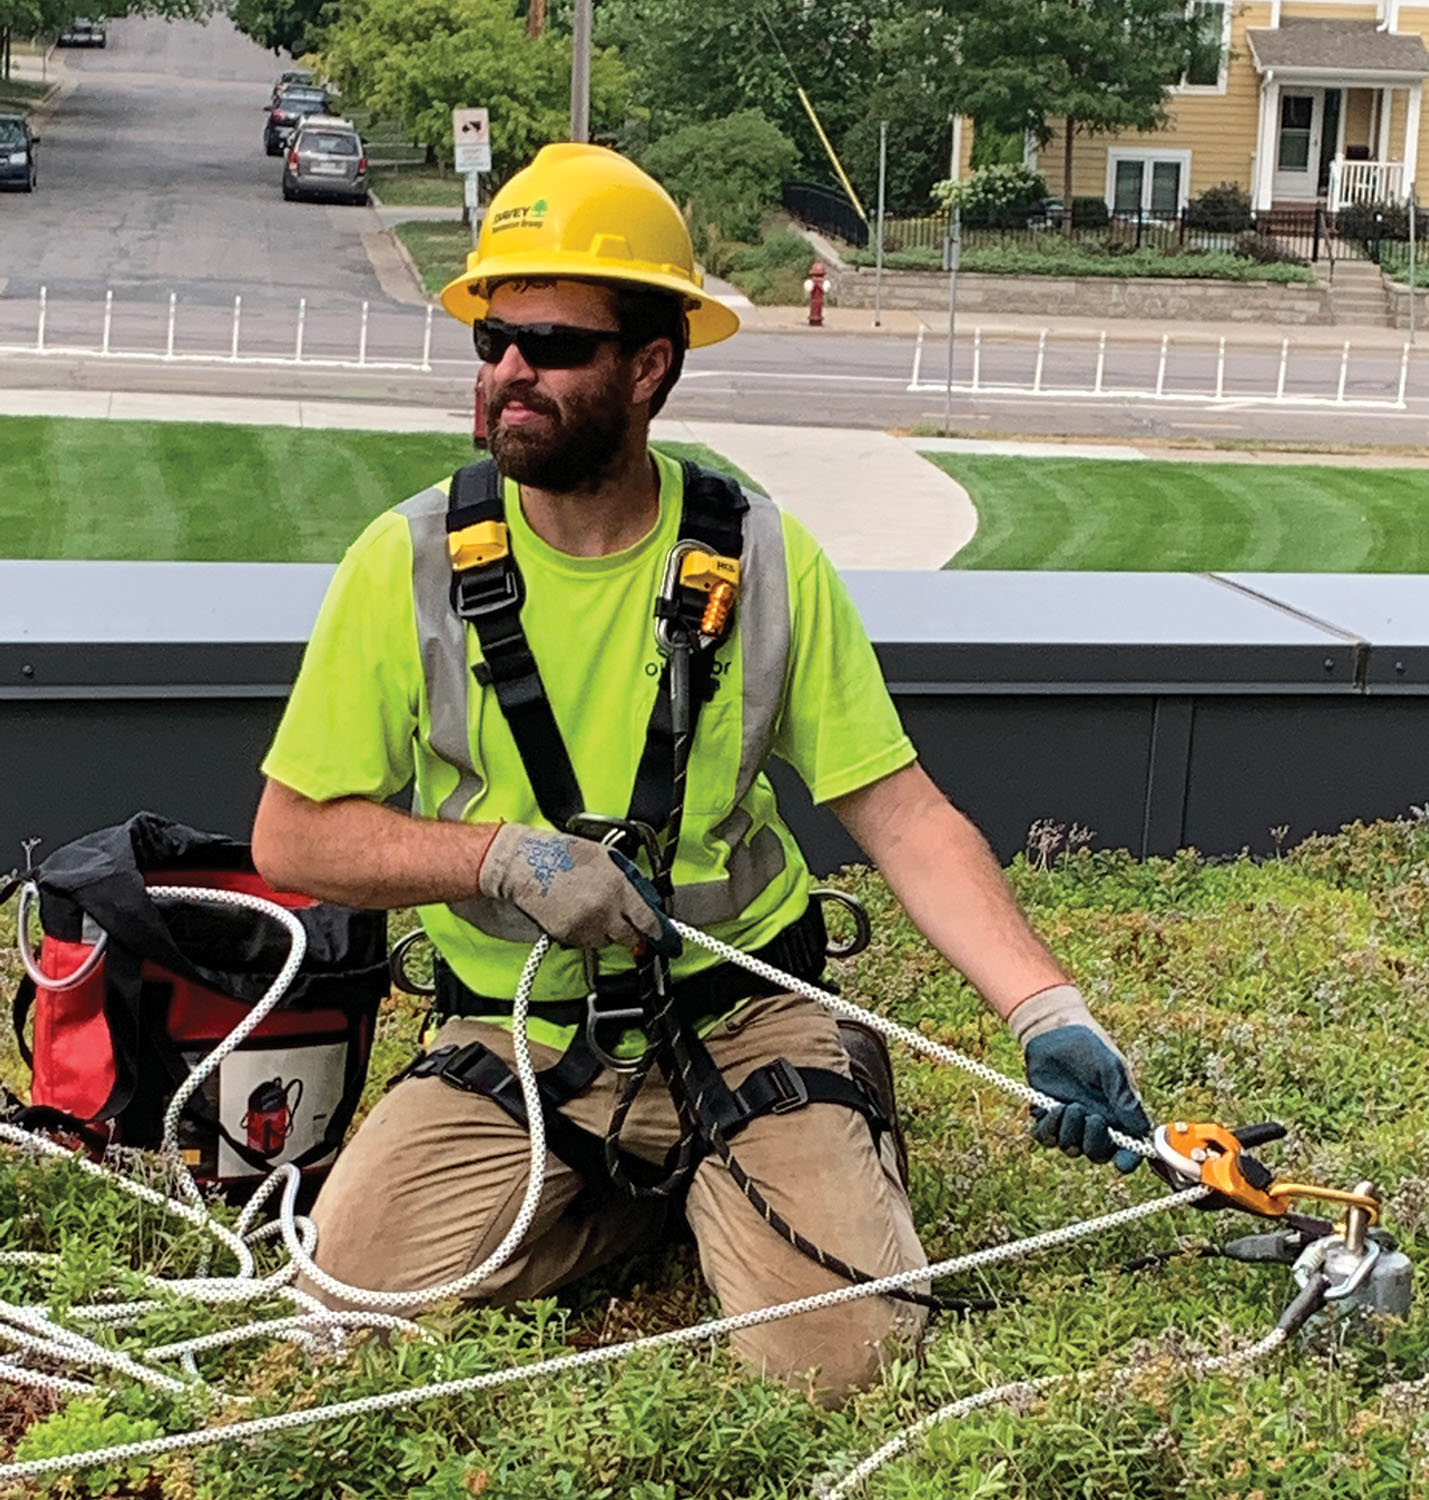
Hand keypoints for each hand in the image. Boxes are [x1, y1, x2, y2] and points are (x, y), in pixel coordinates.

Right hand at [477, 824, 679, 956]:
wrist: (525, 865)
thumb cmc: (563, 855)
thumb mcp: (606, 857)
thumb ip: (629, 880)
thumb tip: (647, 900)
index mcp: (618, 886)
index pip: (648, 920)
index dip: (660, 933)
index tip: (666, 940)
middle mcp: (605, 909)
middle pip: (630, 937)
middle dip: (632, 932)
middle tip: (625, 923)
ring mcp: (586, 925)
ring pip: (608, 941)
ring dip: (607, 931)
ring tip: (592, 908)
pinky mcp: (568, 936)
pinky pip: (587, 943)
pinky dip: (587, 934)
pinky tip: (577, 914)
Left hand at [1011, 986, 1150, 1173]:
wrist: (1057, 1031)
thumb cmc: (1091, 1047)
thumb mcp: (1113, 1069)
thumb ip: (1125, 1099)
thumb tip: (1142, 1132)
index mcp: (1119, 1116)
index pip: (1128, 1150)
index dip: (1127, 1161)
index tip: (1122, 1164)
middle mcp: (1097, 1124)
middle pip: (1097, 1155)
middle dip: (1094, 1143)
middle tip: (1091, 1116)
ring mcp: (1071, 1122)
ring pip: (1070, 1149)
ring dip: (1069, 1132)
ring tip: (1068, 1105)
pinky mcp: (1047, 1115)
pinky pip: (1045, 1138)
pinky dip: (1047, 1129)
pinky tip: (1051, 1109)